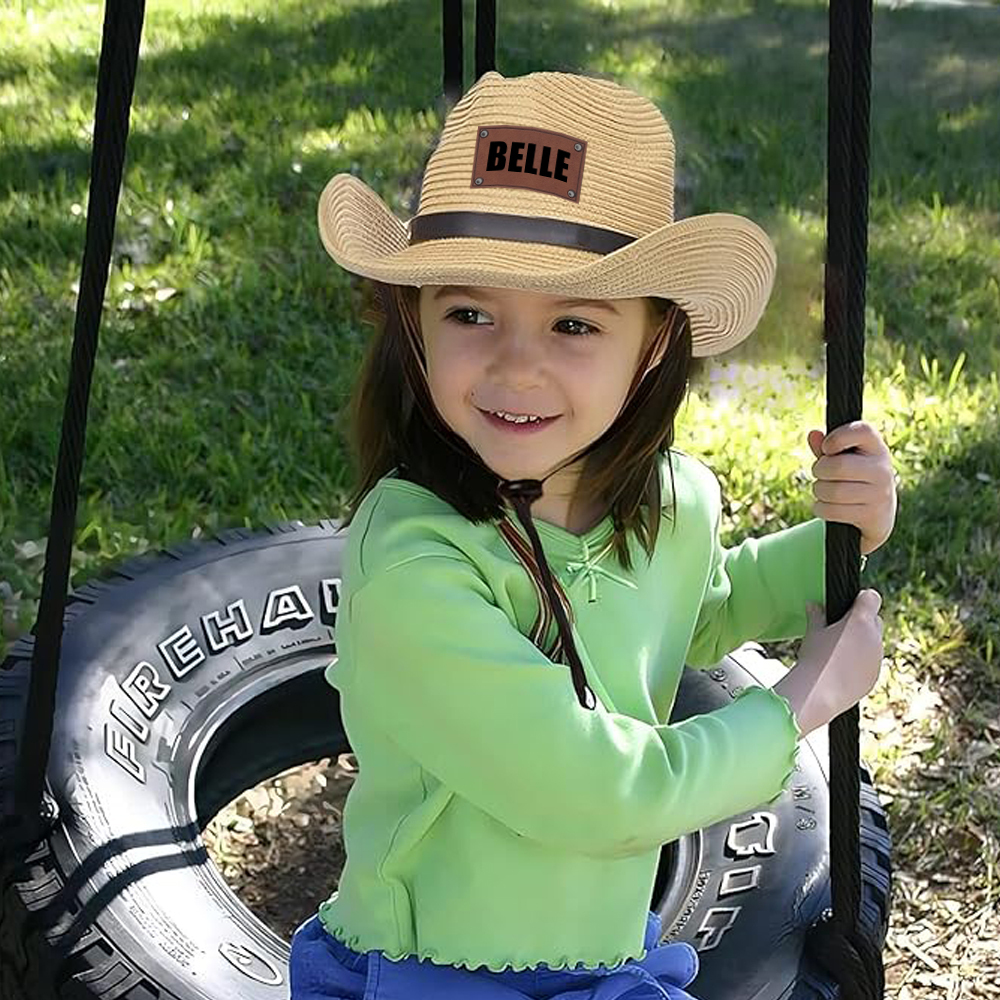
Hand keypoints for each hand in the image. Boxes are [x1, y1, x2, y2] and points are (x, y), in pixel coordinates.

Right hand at [773, 588, 884, 735]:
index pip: (871, 598)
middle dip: (862, 622)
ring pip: (873, 643)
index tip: (848, 606)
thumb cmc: (815, 659)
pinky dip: (860, 662)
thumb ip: (816, 616)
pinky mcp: (875, 676)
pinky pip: (871, 663)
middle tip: (840, 629)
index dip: (860, 600)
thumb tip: (814, 606)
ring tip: (838, 652)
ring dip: (861, 643)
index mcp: (861, 621)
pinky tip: (841, 668)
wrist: (819, 693)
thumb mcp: (812, 632)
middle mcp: (874, 638)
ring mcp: (877, 658)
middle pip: (875, 620)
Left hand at [807, 420, 897, 556]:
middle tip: (820, 473)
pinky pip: (832, 510)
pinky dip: (821, 508)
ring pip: (832, 491)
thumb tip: (813, 435)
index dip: (838, 437)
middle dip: (819, 470)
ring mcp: (879, 494)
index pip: (862, 431)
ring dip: (819, 491)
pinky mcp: (871, 515)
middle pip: (838, 466)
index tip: (828, 448)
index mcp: (876, 447)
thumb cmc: (855, 477)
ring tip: (824, 490)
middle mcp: (882, 469)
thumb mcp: (844, 458)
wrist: (879, 513)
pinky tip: (827, 506)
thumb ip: (826, 447)